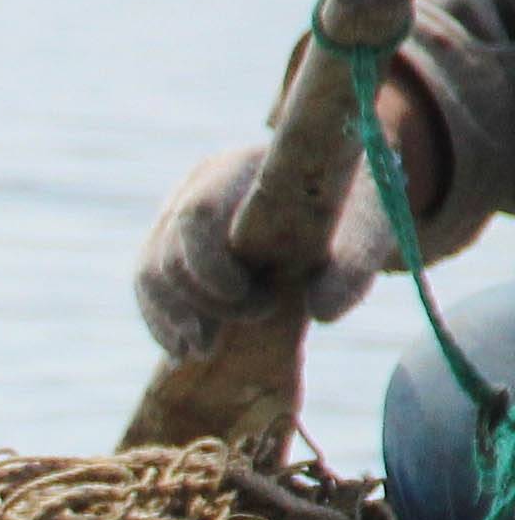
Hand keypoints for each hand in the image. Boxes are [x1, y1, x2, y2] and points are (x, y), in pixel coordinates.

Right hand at [137, 135, 395, 359]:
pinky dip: (162, 324)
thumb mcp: (372, 219)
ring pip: (148, 275)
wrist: (338, 188)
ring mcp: (175, 215)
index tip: (263, 304)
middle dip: (203, 303)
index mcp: (240, 168)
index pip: (197, 216)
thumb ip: (356, 257)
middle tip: (256, 321)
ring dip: (173, 321)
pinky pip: (148, 289)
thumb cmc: (358, 198)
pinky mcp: (170, 244)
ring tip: (205, 351)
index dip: (212, 269)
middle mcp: (196, 186)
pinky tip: (183, 351)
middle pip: (167, 254)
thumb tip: (324, 313)